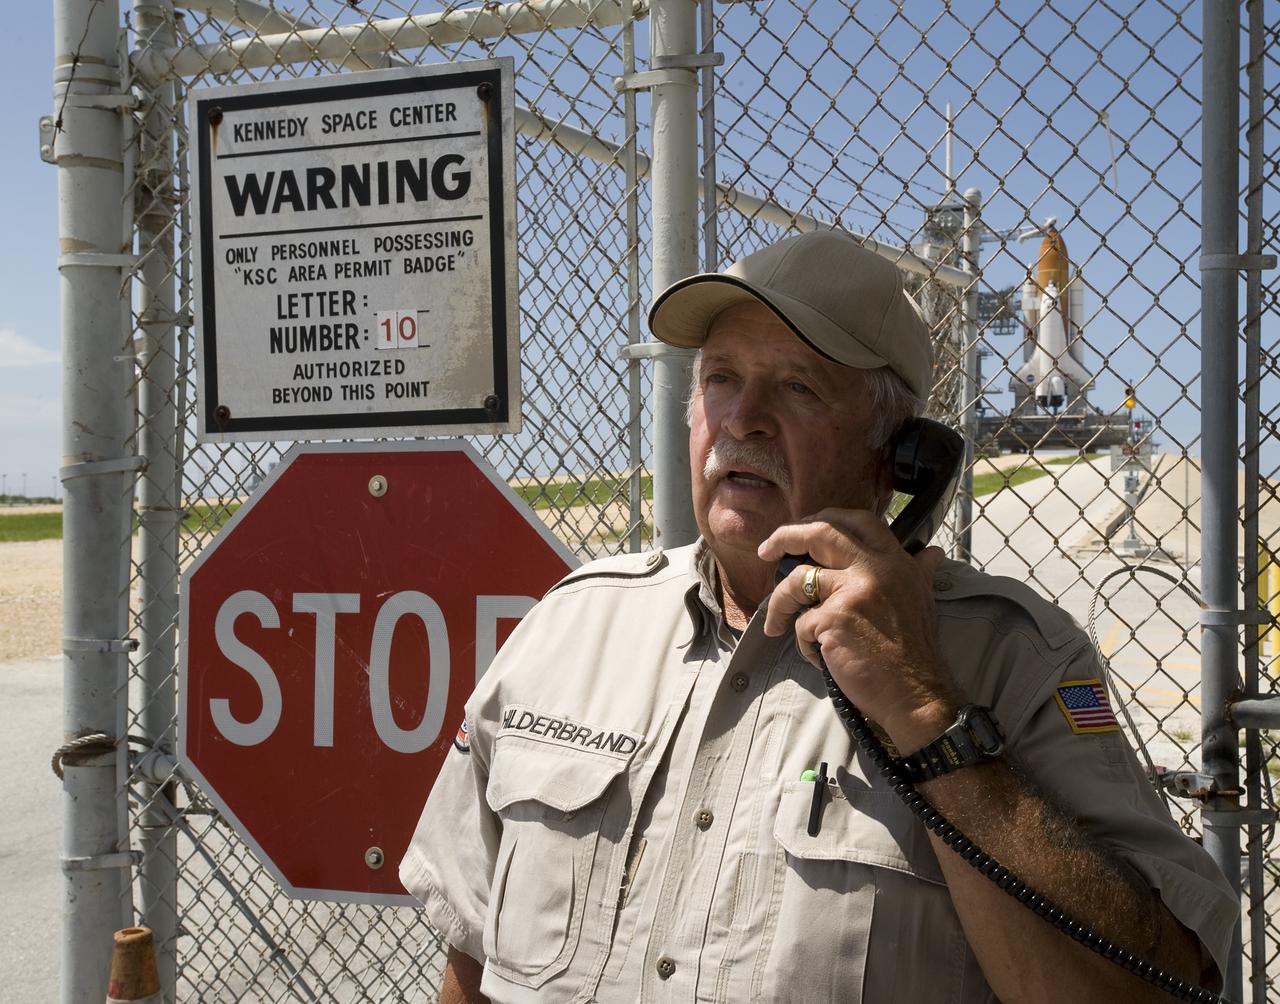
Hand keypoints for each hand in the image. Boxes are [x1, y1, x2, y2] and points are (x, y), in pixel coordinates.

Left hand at [758, 508, 960, 750]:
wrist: (915, 692)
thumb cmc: (914, 650)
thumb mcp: (922, 600)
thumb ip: (920, 572)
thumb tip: (933, 553)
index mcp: (895, 561)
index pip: (858, 521)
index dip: (825, 518)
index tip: (804, 527)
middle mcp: (875, 568)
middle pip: (821, 533)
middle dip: (785, 536)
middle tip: (765, 550)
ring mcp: (853, 591)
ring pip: (798, 581)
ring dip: (779, 603)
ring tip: (774, 624)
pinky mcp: (834, 619)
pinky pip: (802, 623)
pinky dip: (804, 644)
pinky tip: (819, 658)